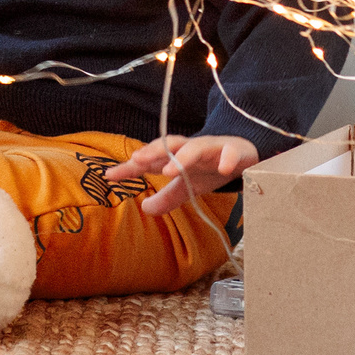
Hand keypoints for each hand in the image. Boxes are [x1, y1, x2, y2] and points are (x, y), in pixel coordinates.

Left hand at [105, 133, 259, 215]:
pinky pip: (231, 152)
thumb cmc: (210, 168)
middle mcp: (192, 148)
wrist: (244, 154)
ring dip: (183, 156)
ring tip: (170, 170)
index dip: (130, 167)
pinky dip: (227, 159)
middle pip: (171, 145)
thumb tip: (145, 209)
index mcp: (178, 156)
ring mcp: (213, 148)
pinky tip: (222, 169)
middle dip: (154, 151)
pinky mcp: (235, 150)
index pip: (151, 159)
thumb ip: (168, 196)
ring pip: (197, 146)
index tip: (110, 176)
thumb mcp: (188, 185)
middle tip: (137, 160)